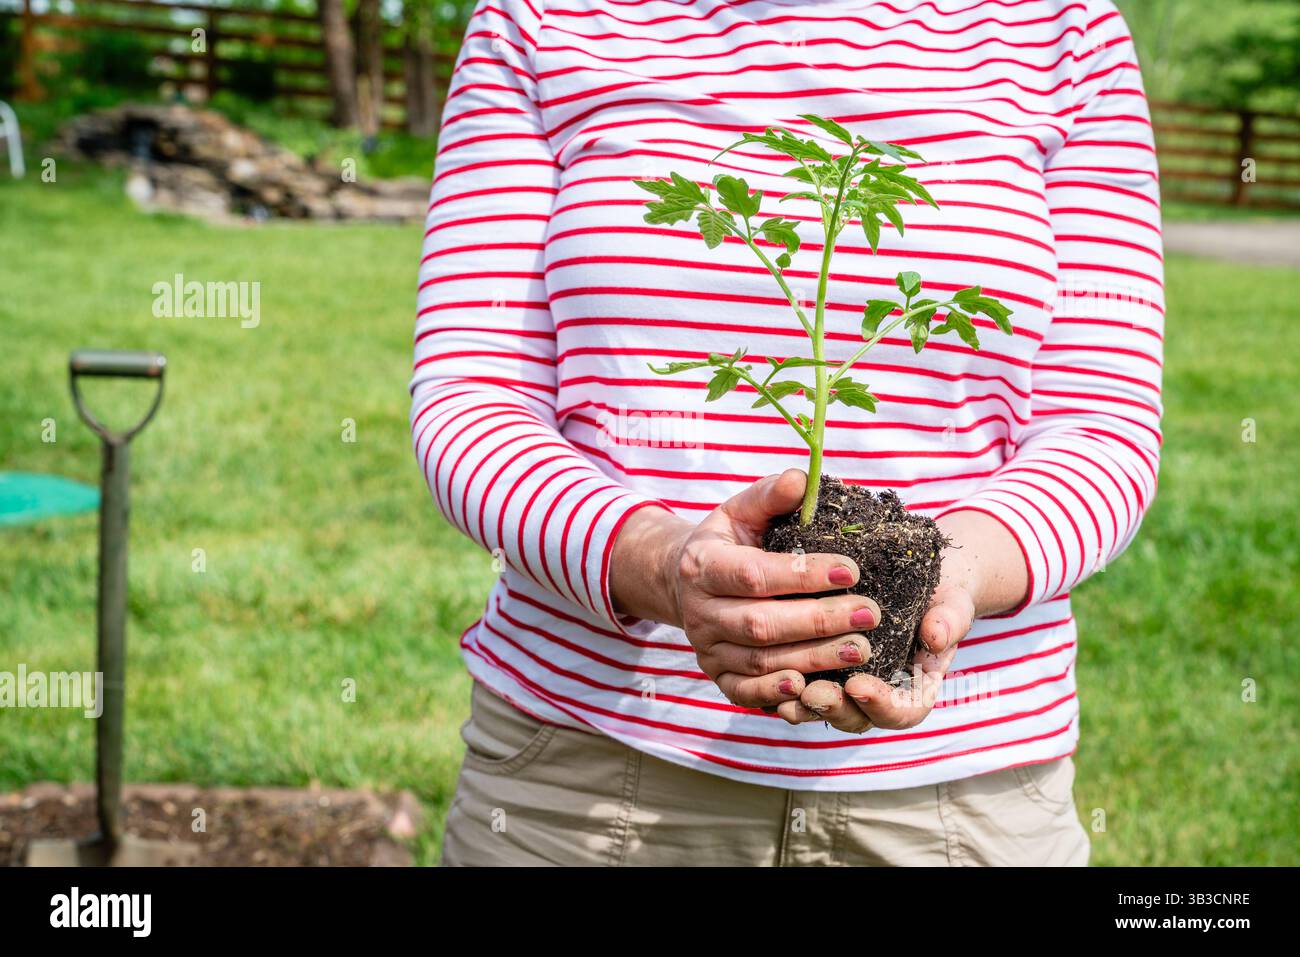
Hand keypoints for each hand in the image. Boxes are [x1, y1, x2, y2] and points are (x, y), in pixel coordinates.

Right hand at [610, 469, 879, 709]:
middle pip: (760, 623)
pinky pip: (745, 692)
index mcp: (703, 564)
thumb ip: (771, 495)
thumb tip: (802, 479)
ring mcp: (706, 648)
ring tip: (863, 648)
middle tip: (870, 614)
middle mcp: (699, 611)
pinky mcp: (716, 675)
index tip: (852, 570)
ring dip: (814, 657)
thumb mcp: (741, 510)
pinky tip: (813, 687)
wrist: (682, 580)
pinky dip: (777, 693)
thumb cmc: (728, 541)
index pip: (754, 574)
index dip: (803, 575)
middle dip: (819, 621)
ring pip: (760, 660)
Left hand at [778, 581, 974, 731]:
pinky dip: (783, 685)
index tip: (860, 686)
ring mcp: (848, 684)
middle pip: (857, 718)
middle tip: (813, 694)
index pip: (903, 712)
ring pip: (824, 708)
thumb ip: (950, 621)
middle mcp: (880, 692)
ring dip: (803, 705)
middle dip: (834, 710)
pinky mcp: (821, 667)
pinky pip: (800, 686)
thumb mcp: (952, 602)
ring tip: (785, 690)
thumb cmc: (941, 593)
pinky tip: (765, 673)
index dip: (882, 707)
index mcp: (916, 686)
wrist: (921, 576)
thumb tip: (936, 638)